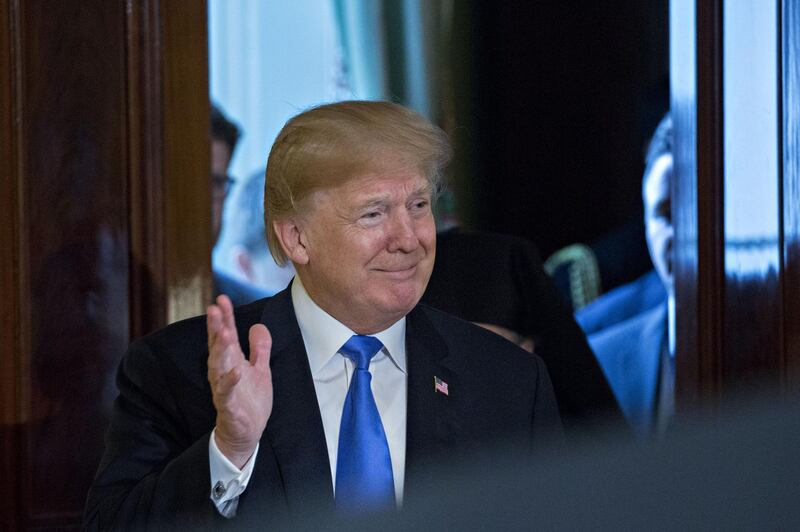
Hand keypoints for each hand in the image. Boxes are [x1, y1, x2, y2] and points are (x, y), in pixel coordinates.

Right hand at [207, 295, 272, 468]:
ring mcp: (224, 389)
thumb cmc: (250, 401)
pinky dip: (230, 383)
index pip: (225, 335)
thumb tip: (258, 325)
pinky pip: (227, 393)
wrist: (246, 433)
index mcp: (231, 362)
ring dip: (221, 349)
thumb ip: (260, 348)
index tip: (222, 299)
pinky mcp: (228, 406)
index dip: (225, 317)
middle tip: (215, 308)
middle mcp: (223, 372)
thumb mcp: (260, 370)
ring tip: (224, 332)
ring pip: (219, 366)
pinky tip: (235, 372)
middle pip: (218, 346)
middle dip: (217, 327)